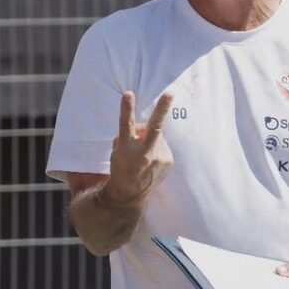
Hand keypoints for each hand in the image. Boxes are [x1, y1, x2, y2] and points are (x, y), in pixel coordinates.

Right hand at [105, 91, 174, 206]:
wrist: (130, 195)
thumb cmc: (121, 167)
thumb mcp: (118, 150)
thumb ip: (130, 136)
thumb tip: (145, 128)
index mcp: (126, 148)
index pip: (126, 124)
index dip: (127, 108)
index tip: (128, 93)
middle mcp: (144, 153)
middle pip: (155, 126)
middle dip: (162, 108)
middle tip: (170, 94)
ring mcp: (159, 158)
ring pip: (158, 135)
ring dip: (151, 138)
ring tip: (143, 154)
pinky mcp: (169, 161)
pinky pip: (163, 145)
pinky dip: (157, 148)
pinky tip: (151, 160)